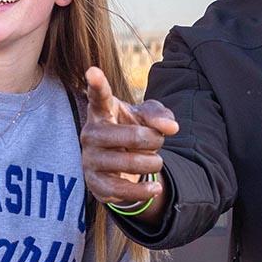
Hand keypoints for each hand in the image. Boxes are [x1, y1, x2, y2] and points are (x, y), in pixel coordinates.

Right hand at [82, 67, 178, 221]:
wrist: (124, 163)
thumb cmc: (134, 130)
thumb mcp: (149, 116)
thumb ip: (160, 115)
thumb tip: (171, 127)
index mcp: (103, 110)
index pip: (99, 96)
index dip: (96, 84)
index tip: (92, 71)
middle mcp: (91, 133)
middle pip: (126, 135)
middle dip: (150, 139)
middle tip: (157, 140)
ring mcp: (90, 159)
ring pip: (125, 163)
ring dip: (150, 163)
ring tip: (156, 161)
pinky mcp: (95, 184)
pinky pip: (120, 190)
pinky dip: (142, 191)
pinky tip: (156, 188)